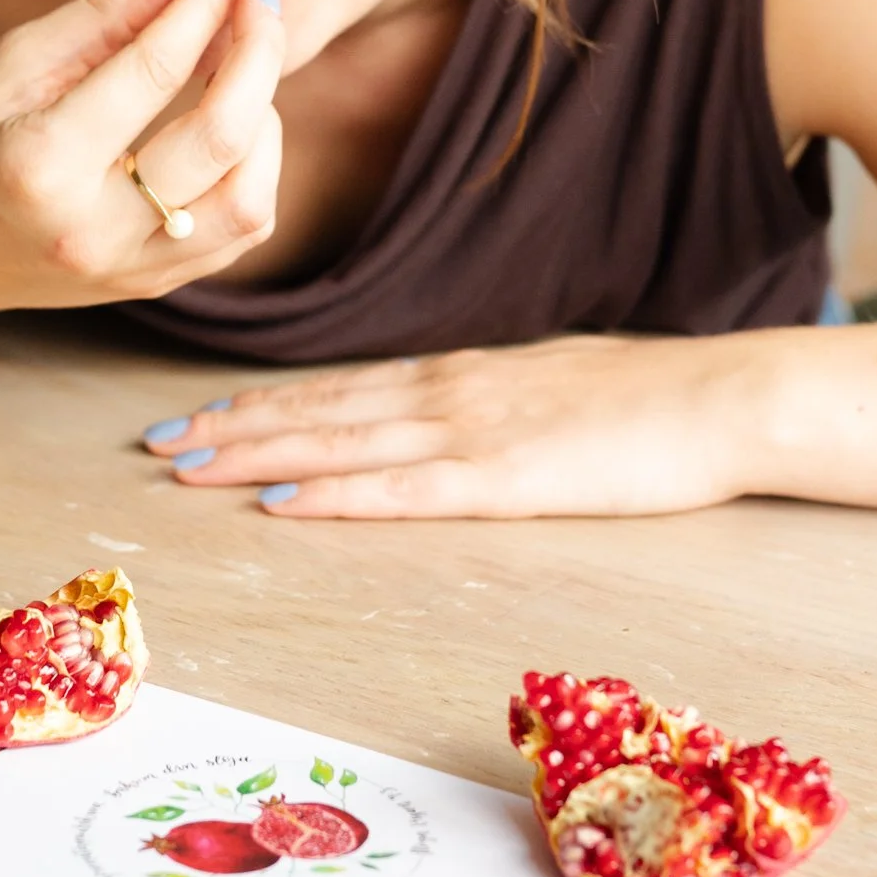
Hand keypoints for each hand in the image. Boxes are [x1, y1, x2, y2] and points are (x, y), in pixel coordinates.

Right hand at [0, 0, 284, 323]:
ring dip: (265, 122)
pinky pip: (239, 234)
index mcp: (39, 165)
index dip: (199, 6)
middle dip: (257, 53)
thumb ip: (106, 14)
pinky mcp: (150, 285)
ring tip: (244, 72)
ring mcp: (127, 271)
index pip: (153, 70)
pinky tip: (234, 126)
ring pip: (250, 201)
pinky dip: (254, 171)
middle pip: (222, 138)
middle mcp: (92, 230)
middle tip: (254, 0)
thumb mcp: (12, 62)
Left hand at [143, 335, 767, 517]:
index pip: (335, 389)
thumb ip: (481, 401)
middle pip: (316, 411)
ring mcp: (471, 432)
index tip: (197, 415)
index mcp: (455, 374)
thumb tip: (432, 417)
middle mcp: (445, 393)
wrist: (719, 397)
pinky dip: (335, 494)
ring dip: (255, 454)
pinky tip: (283, 502)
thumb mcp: (543, 385)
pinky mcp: (505, 478)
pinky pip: (402, 490)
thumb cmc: (644, 400)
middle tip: (156, 443)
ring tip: (187, 464)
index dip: (260, 405)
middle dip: (231, 428)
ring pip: (338, 443)